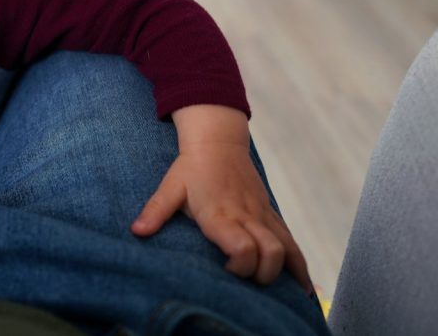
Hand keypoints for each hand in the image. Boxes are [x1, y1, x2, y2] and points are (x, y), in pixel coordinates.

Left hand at [130, 105, 312, 292]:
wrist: (218, 142)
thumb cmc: (191, 168)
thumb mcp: (170, 187)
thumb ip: (156, 210)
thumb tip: (136, 231)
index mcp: (220, 214)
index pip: (243, 247)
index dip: (240, 266)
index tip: (226, 271)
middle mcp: (246, 217)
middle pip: (272, 253)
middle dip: (264, 276)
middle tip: (246, 283)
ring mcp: (262, 216)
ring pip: (288, 249)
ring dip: (286, 273)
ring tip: (282, 297)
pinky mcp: (270, 214)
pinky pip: (291, 241)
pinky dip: (299, 265)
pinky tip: (302, 286)